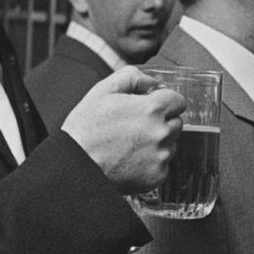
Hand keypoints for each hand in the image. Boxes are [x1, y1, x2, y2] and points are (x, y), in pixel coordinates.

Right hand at [59, 67, 185, 193]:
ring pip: (170, 145)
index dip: (163, 101)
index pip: (178, 100)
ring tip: (129, 145)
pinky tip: (130, 160)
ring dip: (157, 143)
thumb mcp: (103, 90)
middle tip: (135, 126)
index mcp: (152, 109)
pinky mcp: (157, 177)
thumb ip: (133, 77)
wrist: (75, 166)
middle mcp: (161, 133)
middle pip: (176, 122)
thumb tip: (154, 82)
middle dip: (161, 122)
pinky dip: (151, 163)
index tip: (151, 107)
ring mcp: (161, 157)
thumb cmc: (86, 129)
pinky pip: (163, 166)